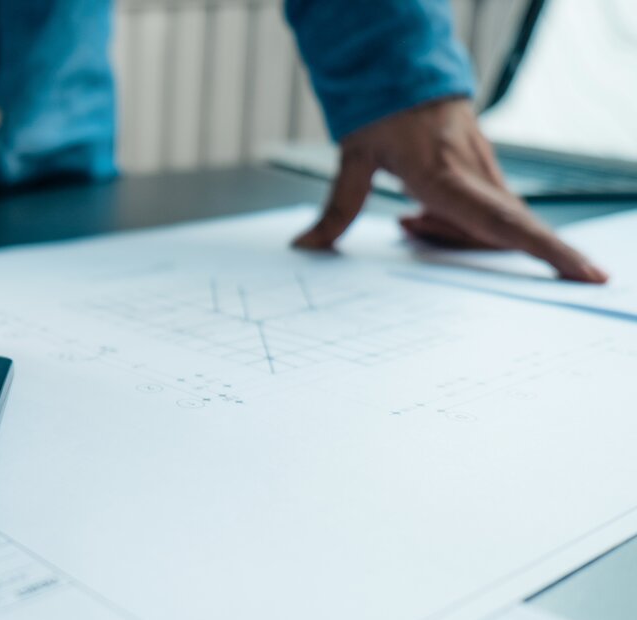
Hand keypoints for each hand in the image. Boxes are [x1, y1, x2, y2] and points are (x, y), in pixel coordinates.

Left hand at [293, 98, 606, 282]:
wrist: (406, 72)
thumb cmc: (383, 112)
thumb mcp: (354, 157)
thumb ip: (337, 207)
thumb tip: (306, 246)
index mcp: (443, 174)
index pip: (502, 221)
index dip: (546, 251)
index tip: (585, 274)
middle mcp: (473, 174)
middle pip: (494, 233)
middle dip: (457, 246)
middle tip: (409, 226)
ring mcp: (484, 172)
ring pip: (488, 224)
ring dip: (449, 234)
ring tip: (406, 217)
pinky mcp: (484, 173)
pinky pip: (483, 212)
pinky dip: (454, 223)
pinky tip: (417, 214)